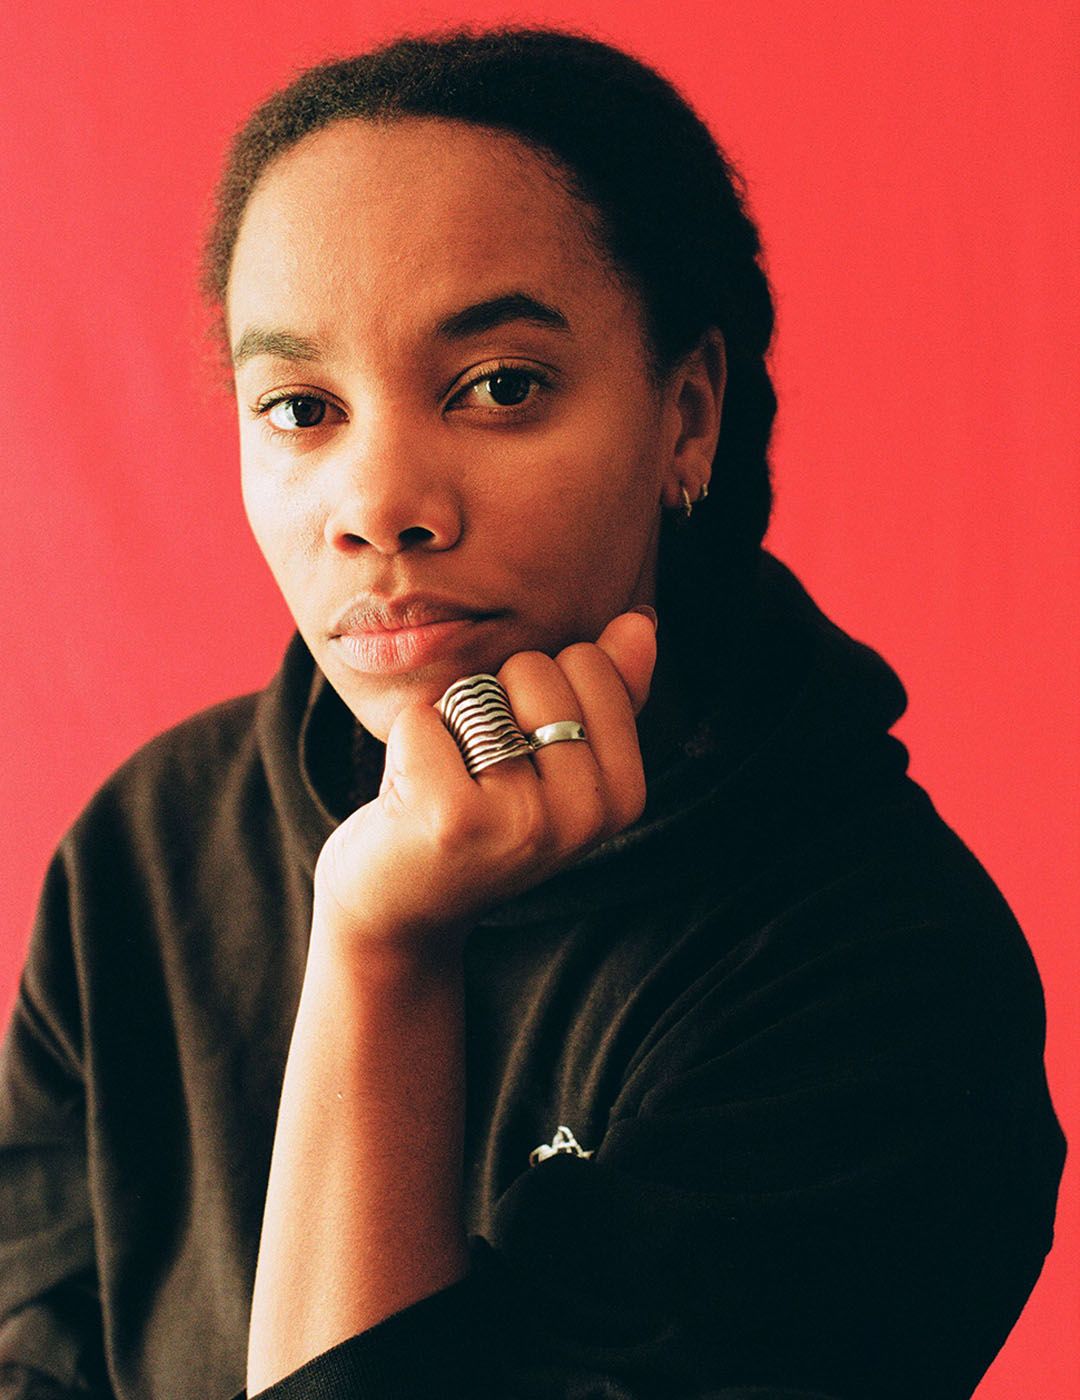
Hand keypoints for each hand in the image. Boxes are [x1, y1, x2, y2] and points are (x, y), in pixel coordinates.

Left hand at [311, 609, 656, 963]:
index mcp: (624, 794)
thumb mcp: (554, 758)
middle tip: (479, 773)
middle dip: (494, 701)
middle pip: (535, 668)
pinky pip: (424, 717)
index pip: (589, 662)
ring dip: (451, 722)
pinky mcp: (454, 818)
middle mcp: (585, 815)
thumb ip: (606, 691)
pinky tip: (409, 794)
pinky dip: (407, 740)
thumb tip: (641, 622)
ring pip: (482, 690)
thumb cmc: (477, 814)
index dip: (538, 691)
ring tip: (449, 780)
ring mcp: (522, 821)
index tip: (523, 753)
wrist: (400, 907)